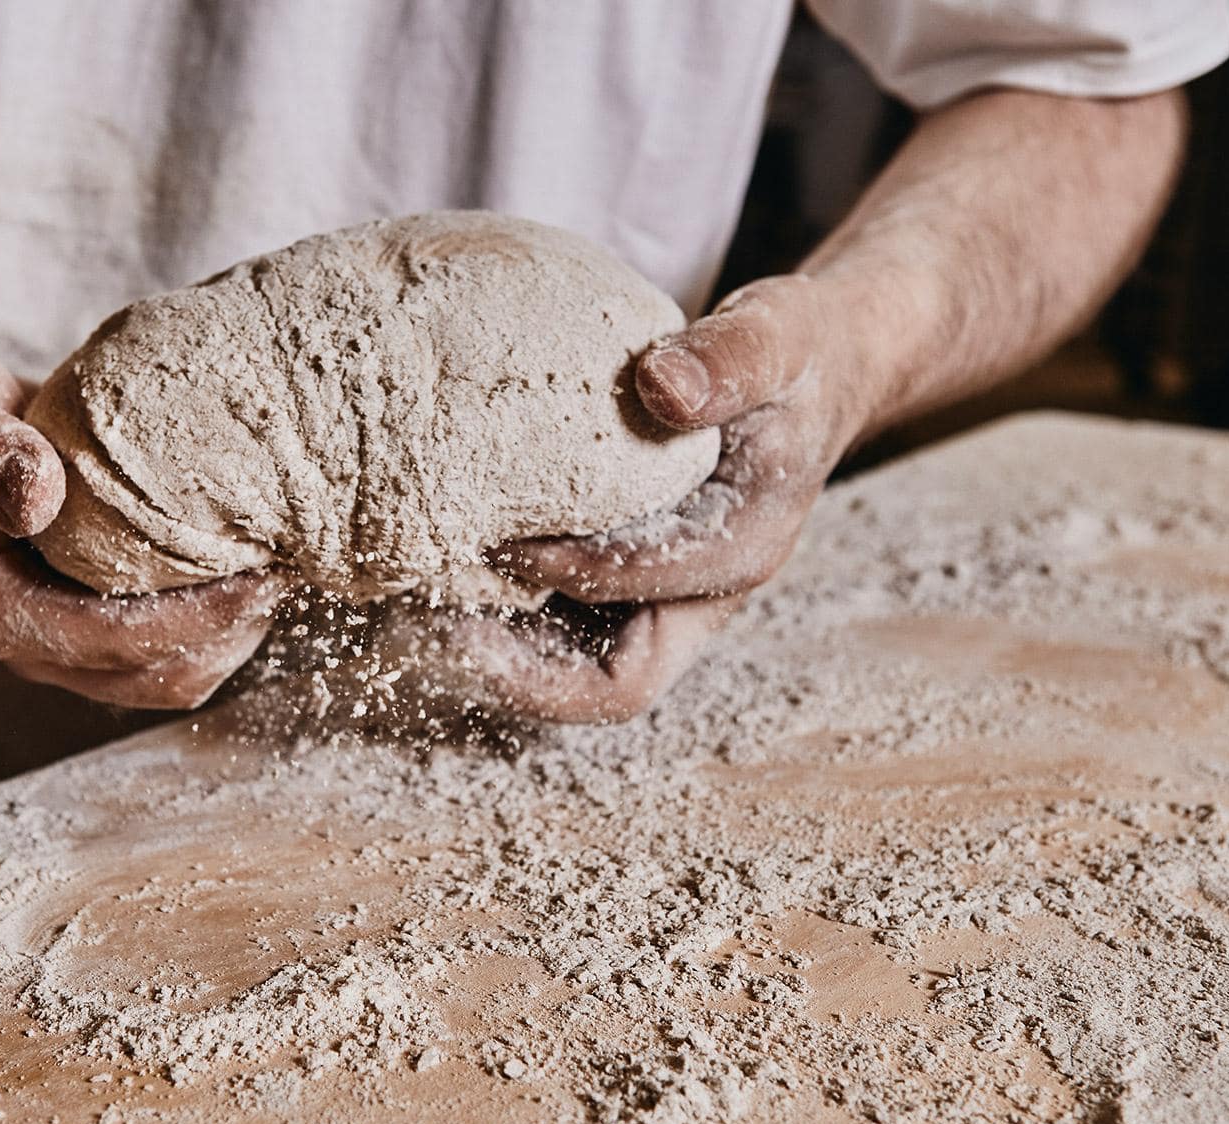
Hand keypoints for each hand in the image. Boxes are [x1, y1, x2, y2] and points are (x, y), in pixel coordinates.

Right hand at [0, 340, 282, 707]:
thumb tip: (38, 497)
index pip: (117, 642)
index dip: (200, 618)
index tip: (267, 573)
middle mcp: (21, 641)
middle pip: (153, 677)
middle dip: (230, 635)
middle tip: (293, 568)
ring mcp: (53, 637)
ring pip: (166, 675)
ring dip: (229, 637)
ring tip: (281, 570)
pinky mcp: (80, 616)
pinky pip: (161, 646)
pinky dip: (211, 620)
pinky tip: (247, 565)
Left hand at [473, 274, 873, 721]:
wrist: (811, 373)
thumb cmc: (794, 355)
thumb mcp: (780, 334)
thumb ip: (732, 358)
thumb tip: (663, 386)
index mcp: (741, 548)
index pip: (644, 593)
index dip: (566, 572)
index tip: (494, 538)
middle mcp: (702, 595)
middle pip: (613, 684)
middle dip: (523, 675)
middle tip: (434, 632)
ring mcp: (662, 598)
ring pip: (577, 670)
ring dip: (503, 659)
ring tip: (417, 618)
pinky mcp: (626, 582)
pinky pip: (562, 630)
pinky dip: (505, 620)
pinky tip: (442, 575)